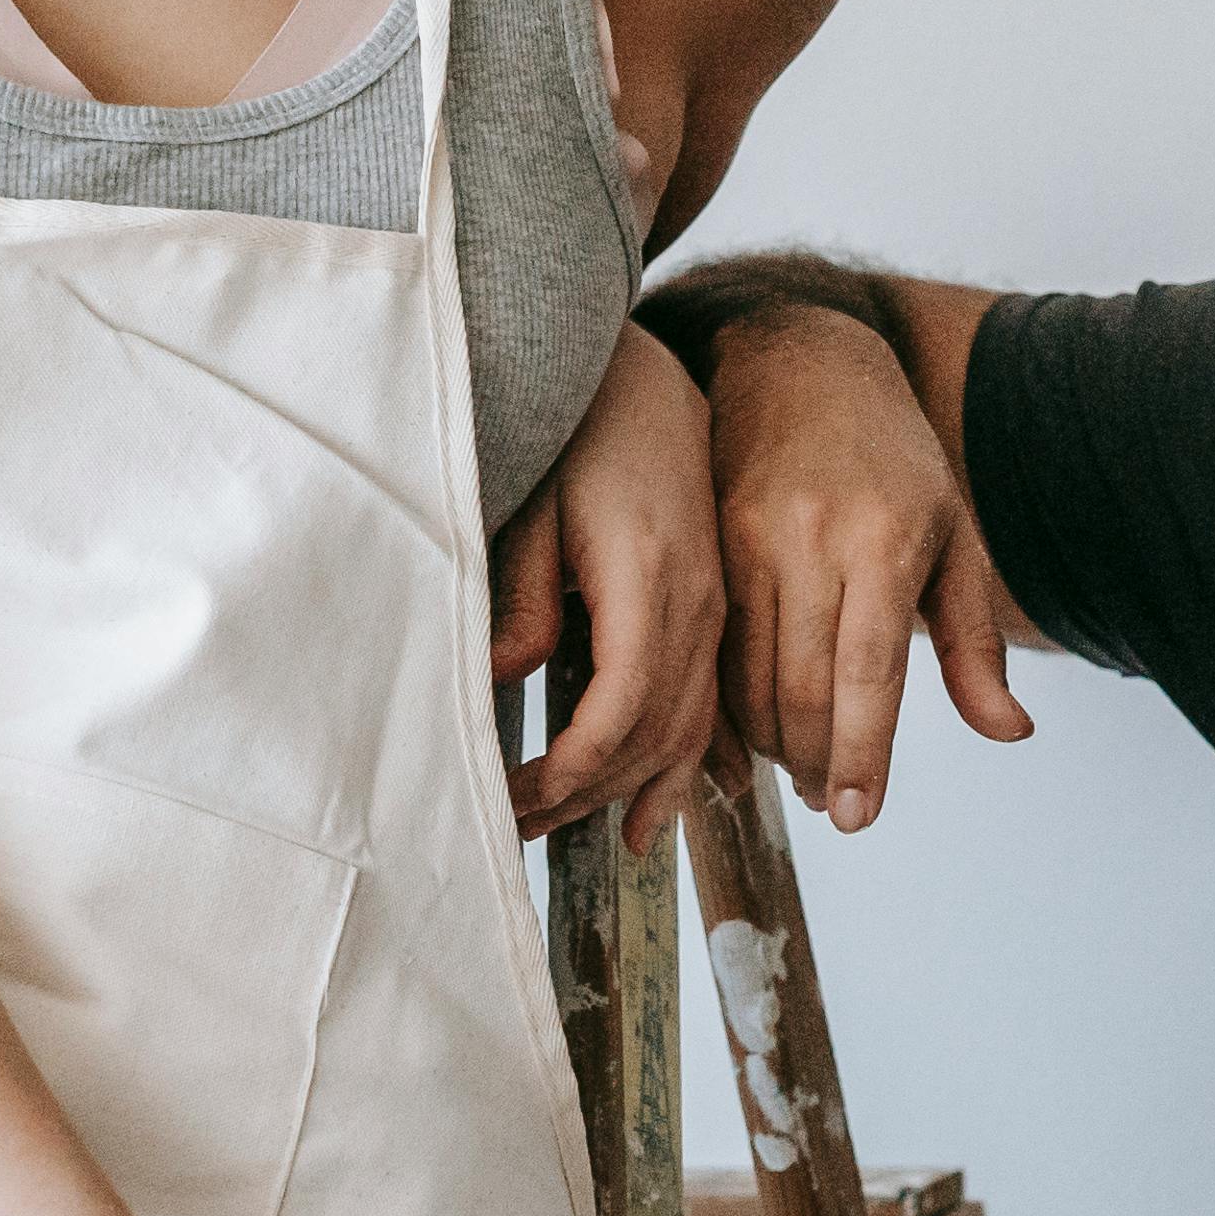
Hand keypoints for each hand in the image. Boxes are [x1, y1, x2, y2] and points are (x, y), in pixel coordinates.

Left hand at [498, 325, 726, 847]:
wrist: (644, 385)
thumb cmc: (577, 436)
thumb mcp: (532, 505)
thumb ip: (520, 595)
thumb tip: (500, 677)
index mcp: (652, 576)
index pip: (623, 704)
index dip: (574, 766)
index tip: (518, 797)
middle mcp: (697, 604)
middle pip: (655, 732)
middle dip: (585, 791)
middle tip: (514, 823)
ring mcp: (713, 612)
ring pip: (685, 731)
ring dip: (624, 789)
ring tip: (562, 830)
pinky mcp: (712, 615)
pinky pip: (706, 711)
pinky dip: (677, 770)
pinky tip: (650, 817)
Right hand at [710, 305, 1027, 830]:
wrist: (800, 361)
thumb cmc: (894, 457)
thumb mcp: (953, 535)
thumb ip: (973, 643)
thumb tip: (1010, 732)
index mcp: (885, 541)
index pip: (868, 673)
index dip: (863, 754)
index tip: (859, 816)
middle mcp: (811, 538)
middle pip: (802, 687)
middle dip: (816, 763)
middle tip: (832, 802)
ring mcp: (749, 536)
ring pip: (747, 674)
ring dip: (771, 743)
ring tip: (800, 772)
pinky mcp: (706, 537)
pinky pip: (711, 646)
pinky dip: (728, 702)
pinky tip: (752, 731)